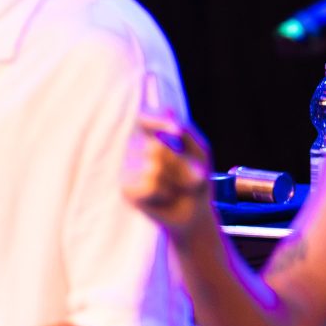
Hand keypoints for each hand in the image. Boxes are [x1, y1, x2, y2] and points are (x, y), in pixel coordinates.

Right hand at [122, 102, 213, 237]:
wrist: (192, 211)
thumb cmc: (195, 177)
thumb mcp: (200, 150)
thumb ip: (186, 130)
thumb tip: (169, 114)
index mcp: (150, 134)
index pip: (143, 118)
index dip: (156, 121)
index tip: (177, 131)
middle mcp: (134, 148)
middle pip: (155, 149)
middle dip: (178, 164)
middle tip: (187, 175)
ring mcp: (127, 168)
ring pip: (154, 169)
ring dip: (174, 181)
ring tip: (175, 186)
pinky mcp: (126, 188)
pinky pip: (150, 186)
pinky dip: (165, 193)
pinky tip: (164, 196)